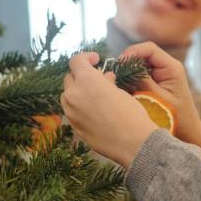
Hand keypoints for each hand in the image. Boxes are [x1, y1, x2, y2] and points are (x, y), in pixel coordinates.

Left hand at [61, 52, 157, 167]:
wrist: (133, 143)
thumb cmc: (131, 113)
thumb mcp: (120, 91)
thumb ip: (106, 82)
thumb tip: (104, 77)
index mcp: (86, 81)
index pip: (76, 61)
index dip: (86, 57)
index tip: (96, 60)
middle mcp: (73, 95)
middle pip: (69, 78)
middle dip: (82, 76)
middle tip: (98, 79)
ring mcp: (71, 113)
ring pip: (68, 96)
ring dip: (78, 92)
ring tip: (95, 96)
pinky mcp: (74, 127)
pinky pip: (72, 112)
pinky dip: (80, 107)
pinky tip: (95, 112)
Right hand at [120, 42, 200, 166]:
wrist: (186, 130)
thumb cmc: (175, 116)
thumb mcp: (156, 98)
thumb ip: (141, 81)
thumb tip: (124, 68)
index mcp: (171, 67)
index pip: (149, 49)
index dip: (132, 52)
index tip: (120, 63)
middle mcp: (168, 66)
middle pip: (143, 54)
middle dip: (128, 62)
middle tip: (116, 73)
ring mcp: (162, 73)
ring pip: (140, 63)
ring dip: (129, 71)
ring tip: (119, 82)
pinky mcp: (157, 81)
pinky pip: (141, 73)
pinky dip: (132, 78)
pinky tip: (126, 88)